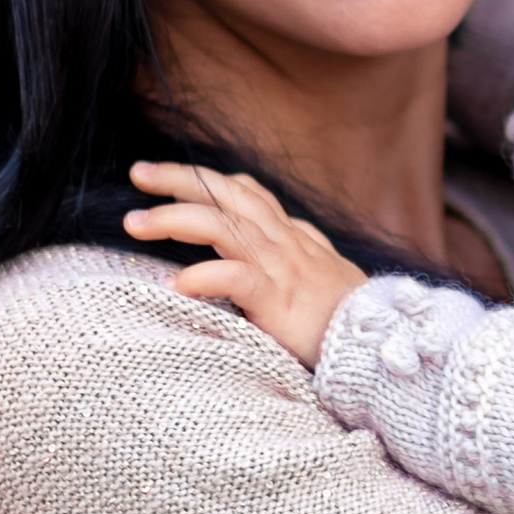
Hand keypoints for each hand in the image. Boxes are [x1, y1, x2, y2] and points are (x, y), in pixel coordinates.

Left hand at [122, 161, 364, 365]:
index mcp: (289, 233)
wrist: (377, 341)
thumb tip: (281, 230)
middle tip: (138, 172)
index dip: (205, 178)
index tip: (166, 174)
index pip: (245, 192)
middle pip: (224, 194)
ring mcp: (279, 265)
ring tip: (136, 224)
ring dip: (173, 220)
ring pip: (220, 226)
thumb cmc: (344, 313)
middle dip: (179, 179)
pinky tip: (174, 284)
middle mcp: (281, 240)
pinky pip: (235, 278)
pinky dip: (202, 277)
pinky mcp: (278, 298)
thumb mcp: (318, 268)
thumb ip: (295, 247)